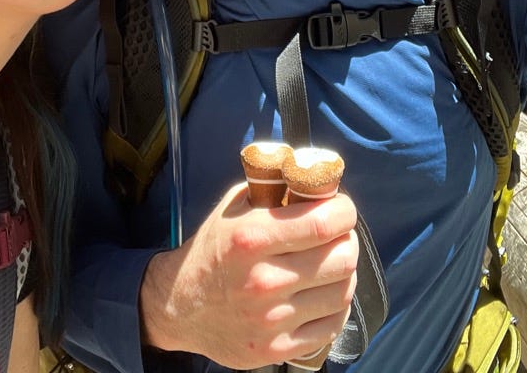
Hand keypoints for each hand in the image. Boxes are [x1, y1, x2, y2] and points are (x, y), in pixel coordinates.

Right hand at [138, 183, 358, 368]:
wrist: (179, 306)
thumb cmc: (214, 249)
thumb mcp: (234, 207)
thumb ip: (274, 189)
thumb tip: (317, 178)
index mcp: (251, 238)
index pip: (323, 223)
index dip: (344, 211)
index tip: (341, 209)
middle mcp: (262, 281)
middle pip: (341, 258)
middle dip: (347, 241)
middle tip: (338, 237)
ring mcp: (271, 320)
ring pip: (343, 292)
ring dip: (345, 273)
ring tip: (331, 264)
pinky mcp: (276, 349)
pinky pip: (332, 326)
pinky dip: (337, 307)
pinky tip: (324, 293)